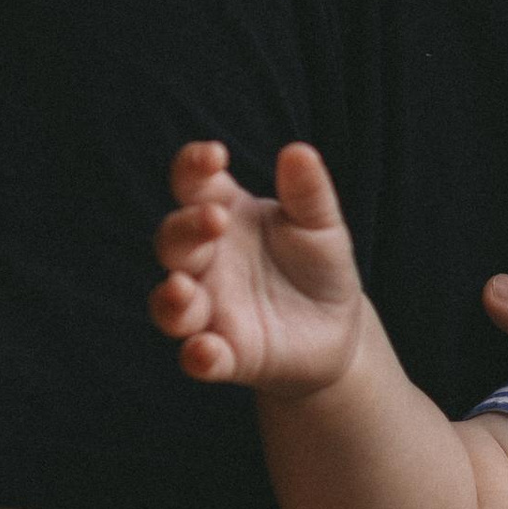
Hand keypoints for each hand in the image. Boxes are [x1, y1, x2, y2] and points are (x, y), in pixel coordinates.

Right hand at [152, 141, 367, 391]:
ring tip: (182, 288)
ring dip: (170, 296)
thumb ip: (308, 193)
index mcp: (225, 214)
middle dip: (186, 229)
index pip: (193, 183)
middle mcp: (206, 260)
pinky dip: (197, 356)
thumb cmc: (319, 266)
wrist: (338, 330)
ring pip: (169, 302)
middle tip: (216, 219)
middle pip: (173, 240)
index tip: (215, 156)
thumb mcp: (322, 226)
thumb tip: (299, 151)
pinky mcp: (226, 354)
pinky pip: (198, 357)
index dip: (193, 166)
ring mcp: (210, 308)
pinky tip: (206, 351)